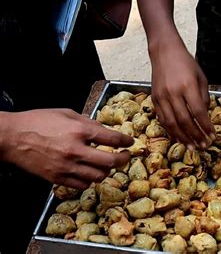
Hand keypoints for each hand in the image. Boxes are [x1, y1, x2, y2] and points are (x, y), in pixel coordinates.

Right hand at [0, 109, 133, 188]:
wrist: (11, 137)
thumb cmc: (38, 121)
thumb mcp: (67, 113)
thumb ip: (89, 123)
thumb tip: (106, 131)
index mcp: (79, 130)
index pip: (112, 138)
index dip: (125, 141)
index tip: (130, 142)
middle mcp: (75, 150)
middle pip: (110, 162)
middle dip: (123, 159)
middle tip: (125, 156)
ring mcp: (66, 166)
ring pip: (98, 176)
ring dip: (106, 170)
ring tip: (105, 164)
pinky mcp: (57, 178)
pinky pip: (82, 185)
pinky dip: (89, 179)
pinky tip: (88, 172)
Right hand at [150, 41, 213, 150]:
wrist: (164, 52)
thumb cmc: (186, 63)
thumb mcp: (201, 77)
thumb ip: (203, 97)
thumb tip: (204, 117)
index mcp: (188, 85)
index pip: (198, 112)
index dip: (205, 126)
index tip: (212, 135)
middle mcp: (173, 92)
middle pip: (185, 120)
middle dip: (195, 136)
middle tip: (203, 146)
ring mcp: (162, 96)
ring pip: (172, 123)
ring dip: (183, 137)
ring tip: (192, 147)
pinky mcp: (154, 99)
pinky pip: (162, 119)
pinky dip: (171, 131)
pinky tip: (179, 137)